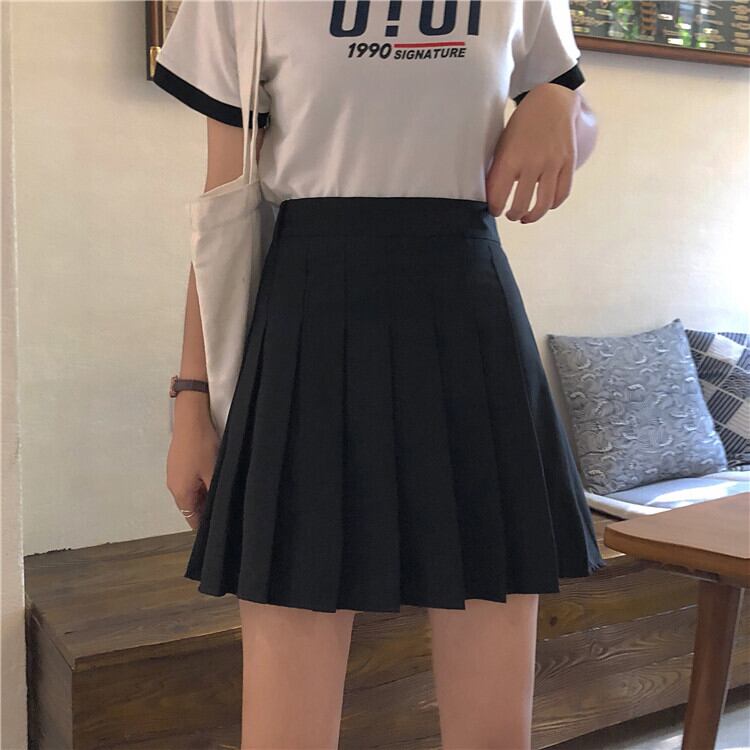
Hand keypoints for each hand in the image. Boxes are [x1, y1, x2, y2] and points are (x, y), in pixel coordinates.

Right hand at [166, 391, 218, 529]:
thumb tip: (221, 508)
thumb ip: (216, 493)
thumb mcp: (214, 472)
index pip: (192, 519)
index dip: (207, 525)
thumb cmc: (200, 444)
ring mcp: (175, 474)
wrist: (191, 418)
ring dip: (206, 494)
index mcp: (181, 493)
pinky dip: (202, 482)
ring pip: (192, 492)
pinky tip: (215, 474)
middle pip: (192, 506)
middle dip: (208, 508)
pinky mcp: (179, 464)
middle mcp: (174, 486)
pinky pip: (190, 480)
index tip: (219, 526)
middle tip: (226, 505)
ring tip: (223, 487)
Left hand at [486, 83, 581, 223]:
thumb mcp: (503, 144)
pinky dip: (552, 204)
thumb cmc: (522, 125)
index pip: (498, 195)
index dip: (495, 208)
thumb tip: (492, 196)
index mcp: (510, 158)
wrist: (551, 101)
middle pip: (520, 204)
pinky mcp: (568, 162)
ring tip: (526, 218)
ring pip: (542, 204)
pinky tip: (546, 205)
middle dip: (513, 215)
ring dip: (532, 216)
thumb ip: (499, 169)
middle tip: (510, 215)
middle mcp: (531, 162)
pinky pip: (562, 193)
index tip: (494, 210)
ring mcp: (552, 163)